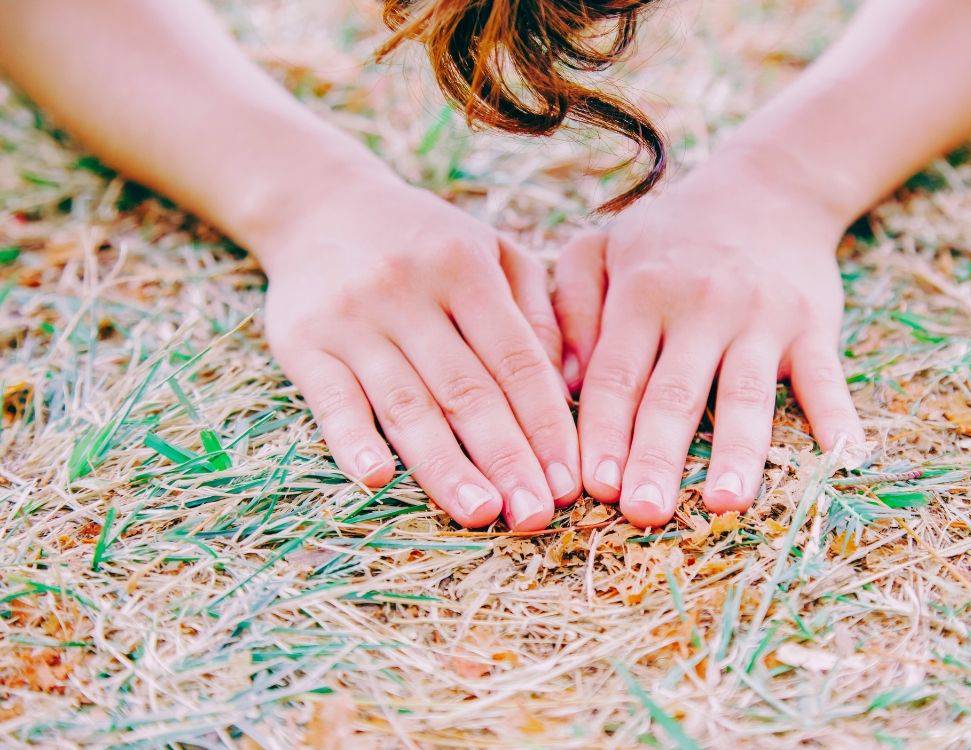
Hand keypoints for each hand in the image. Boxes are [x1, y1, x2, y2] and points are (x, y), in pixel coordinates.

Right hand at [260, 176, 579, 530]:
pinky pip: (331, 398)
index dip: (545, 424)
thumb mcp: (492, 250)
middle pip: (466, 391)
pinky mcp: (302, 343)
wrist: (319, 204)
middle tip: (535, 515)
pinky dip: (352, 438)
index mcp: (465, 268)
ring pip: (406, 404)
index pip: (516, 359)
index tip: (568, 480)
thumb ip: (537, 309)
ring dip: (444, 465)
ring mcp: (353, 319)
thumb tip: (570, 384)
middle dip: (506, 458)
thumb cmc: (427, 241)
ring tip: (480, 513)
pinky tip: (375, 478)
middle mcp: (410, 292)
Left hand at [553, 155, 865, 527]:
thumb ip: (570, 306)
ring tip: (726, 503)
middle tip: (641, 513)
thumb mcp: (605, 247)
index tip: (591, 485)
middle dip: (657, 456)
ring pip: (747, 394)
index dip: (603, 431)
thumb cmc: (670, 234)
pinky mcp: (813, 325)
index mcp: (644, 291)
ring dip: (739, 452)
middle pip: (676, 394)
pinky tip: (843, 458)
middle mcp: (703, 305)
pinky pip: (826, 377)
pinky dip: (838, 417)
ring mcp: (763, 317)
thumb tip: (558, 382)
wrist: (768, 188)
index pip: (617, 374)